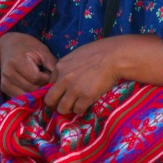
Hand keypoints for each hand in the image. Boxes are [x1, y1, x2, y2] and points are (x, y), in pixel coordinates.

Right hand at [0, 32, 56, 97]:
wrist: (8, 46)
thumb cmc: (29, 47)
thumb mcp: (42, 51)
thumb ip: (52, 65)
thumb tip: (59, 82)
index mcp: (17, 61)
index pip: (36, 79)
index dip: (46, 78)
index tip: (49, 73)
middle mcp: (8, 73)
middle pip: (31, 89)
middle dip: (42, 87)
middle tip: (47, 80)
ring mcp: (5, 82)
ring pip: (26, 96)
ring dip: (36, 92)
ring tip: (40, 83)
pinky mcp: (4, 88)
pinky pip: (20, 97)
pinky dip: (29, 95)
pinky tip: (33, 86)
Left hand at [45, 34, 162, 115]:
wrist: (114, 57)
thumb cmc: (99, 52)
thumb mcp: (76, 56)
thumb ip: (68, 67)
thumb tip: (65, 77)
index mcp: (60, 67)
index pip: (48, 85)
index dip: (55, 91)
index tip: (61, 94)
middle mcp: (63, 79)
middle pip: (50, 100)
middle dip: (55, 104)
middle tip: (64, 105)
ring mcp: (74, 89)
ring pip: (62, 108)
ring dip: (68, 109)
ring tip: (75, 106)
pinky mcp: (86, 97)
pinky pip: (78, 110)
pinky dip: (81, 110)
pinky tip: (85, 105)